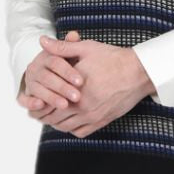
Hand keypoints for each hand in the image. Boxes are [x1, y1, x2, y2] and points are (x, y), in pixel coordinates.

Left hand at [21, 31, 154, 136]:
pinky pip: (80, 132)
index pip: (48, 103)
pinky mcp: (102, 121)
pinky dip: (71, 129)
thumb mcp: (86, 49)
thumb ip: (62, 48)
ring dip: (56, 122)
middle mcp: (82, 107)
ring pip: (65, 127)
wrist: (139, 72)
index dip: (37, 103)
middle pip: (54, 118)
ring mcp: (93, 116)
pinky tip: (69, 121)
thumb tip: (41, 41)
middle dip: (44, 114)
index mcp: (74, 89)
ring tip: (52, 115)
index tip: (34, 100)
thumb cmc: (113, 59)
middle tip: (38, 110)